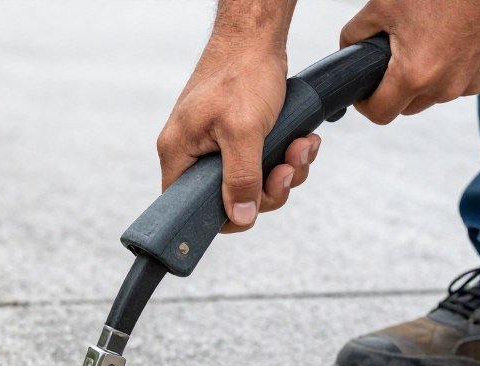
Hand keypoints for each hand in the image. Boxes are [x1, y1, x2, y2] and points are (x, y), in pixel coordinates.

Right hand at [157, 37, 320, 232]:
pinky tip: (299, 141)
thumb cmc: (241, 72)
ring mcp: (214, 147)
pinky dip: (285, 157)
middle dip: (267, 189)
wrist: (256, 35)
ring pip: (250, 183)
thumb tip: (240, 217)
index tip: (255, 203)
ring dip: (283, 171)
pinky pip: (260, 165)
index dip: (226, 215)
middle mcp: (192, 155)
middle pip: (227, 200)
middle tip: (287, 168)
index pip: (190, 208)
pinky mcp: (235, 138)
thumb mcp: (244, 131)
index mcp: (179, 155)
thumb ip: (241, 179)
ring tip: (300, 147)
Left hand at [342, 0, 479, 123]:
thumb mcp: (383, 5)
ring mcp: (469, 83)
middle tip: (394, 60)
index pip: (379, 114)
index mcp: (415, 75)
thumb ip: (355, 34)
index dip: (365, 103)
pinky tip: (447, 46)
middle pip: (405, 108)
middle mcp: (444, 86)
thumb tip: (348, 52)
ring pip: (432, 97)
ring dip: (422, 81)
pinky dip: (448, 71)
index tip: (364, 91)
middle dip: (393, 90)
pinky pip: (457, 83)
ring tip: (423, 46)